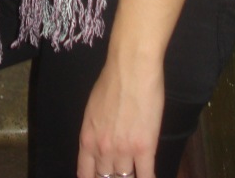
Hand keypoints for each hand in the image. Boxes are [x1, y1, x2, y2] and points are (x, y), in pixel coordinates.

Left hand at [77, 54, 163, 177]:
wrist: (131, 67)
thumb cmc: (112, 80)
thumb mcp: (93, 108)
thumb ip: (96, 130)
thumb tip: (101, 142)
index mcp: (87, 138)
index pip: (85, 173)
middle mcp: (103, 149)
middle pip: (106, 177)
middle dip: (113, 176)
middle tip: (119, 172)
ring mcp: (124, 151)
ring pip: (126, 177)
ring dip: (130, 175)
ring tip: (134, 171)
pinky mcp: (145, 148)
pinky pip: (146, 175)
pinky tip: (149, 177)